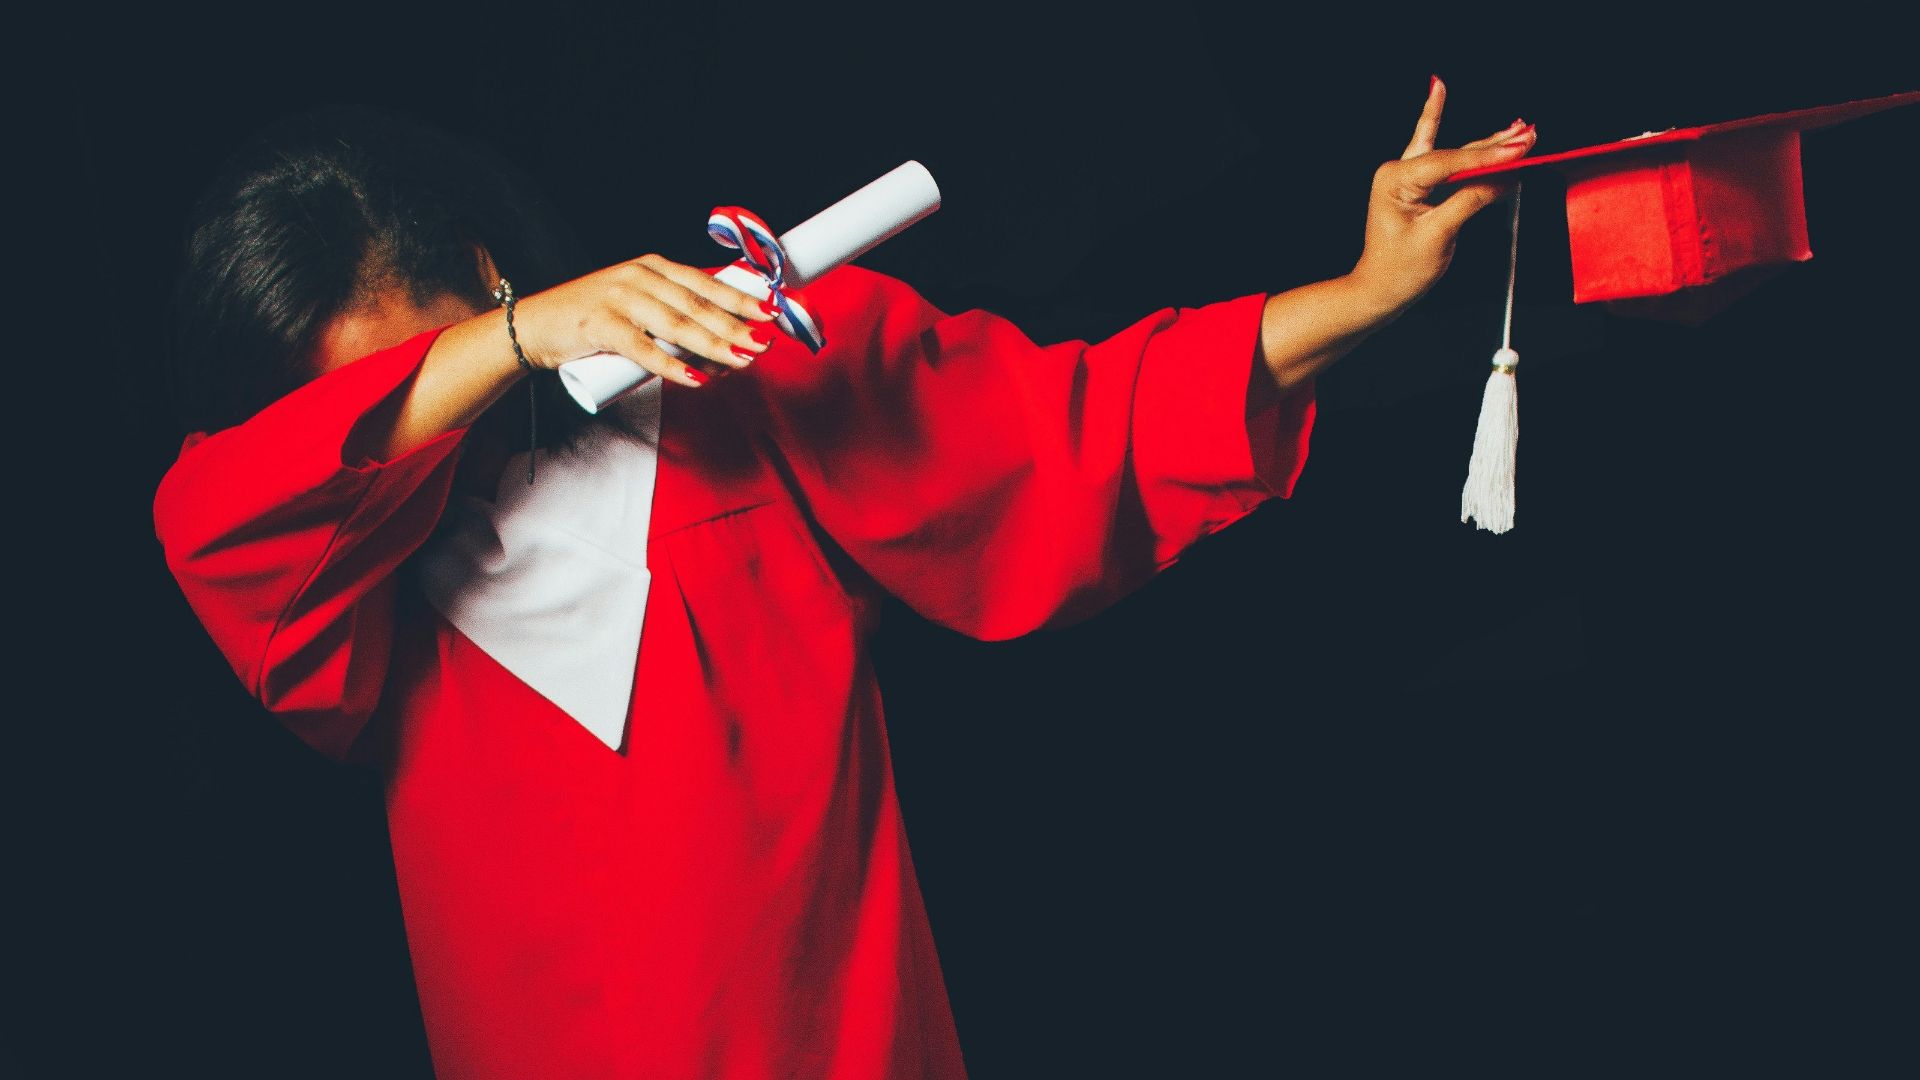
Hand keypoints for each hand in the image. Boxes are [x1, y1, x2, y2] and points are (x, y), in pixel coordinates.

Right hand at [510, 253, 777, 387]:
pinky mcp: (600, 326)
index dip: (741, 297)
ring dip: (714, 345)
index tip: (771, 312)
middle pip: (697, 305)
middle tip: (764, 343)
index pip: (705, 282)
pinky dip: (672, 366)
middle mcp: (639, 277)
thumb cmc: (592, 320)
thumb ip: (673, 318)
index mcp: (653, 267)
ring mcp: (619, 299)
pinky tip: (696, 379)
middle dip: (735, 325)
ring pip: (677, 326)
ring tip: (742, 360)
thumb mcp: (637, 305)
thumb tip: (722, 347)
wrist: (533, 326)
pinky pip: (644, 349)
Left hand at [1350, 76, 1536, 311]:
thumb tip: (1505, 179)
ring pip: (1454, 153)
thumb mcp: (1438, 236)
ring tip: (1520, 128)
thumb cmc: (1400, 270)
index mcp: (1395, 180)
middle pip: (1455, 153)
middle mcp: (1398, 171)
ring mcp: (1406, 175)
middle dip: (1495, 145)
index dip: (1488, 157)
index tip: (1520, 150)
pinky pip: (1438, 151)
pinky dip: (1442, 123)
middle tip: (1530, 133)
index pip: (1450, 163)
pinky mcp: (1416, 182)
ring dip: (1488, 143)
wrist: (1380, 289)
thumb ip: (1470, 201)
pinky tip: (1438, 88)